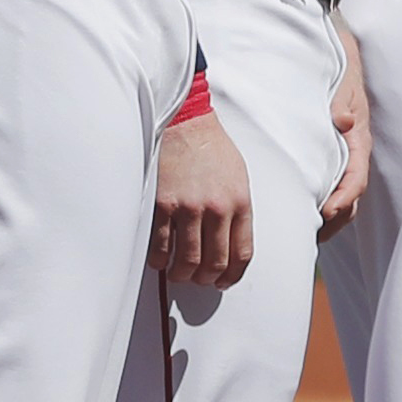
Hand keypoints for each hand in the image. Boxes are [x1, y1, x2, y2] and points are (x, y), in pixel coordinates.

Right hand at [153, 106, 254, 288]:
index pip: (241, 254)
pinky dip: (159, 260)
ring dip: (182, 274)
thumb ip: (237, 208)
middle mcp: (217, 209)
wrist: (184, 120)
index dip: (231, 275)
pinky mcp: (162, 205)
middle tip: (197, 279)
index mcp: (240, 203)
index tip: (222, 281)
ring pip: (188, 261)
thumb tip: (231, 240)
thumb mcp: (238, 176)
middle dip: (205, 279)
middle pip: (215, 263)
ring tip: (178, 273)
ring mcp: (189, 208)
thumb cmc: (210, 147)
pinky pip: (161, 246)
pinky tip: (159, 259)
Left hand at [315, 19, 372, 240]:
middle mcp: (353, 151)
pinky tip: (305, 210)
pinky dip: (322, 200)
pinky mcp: (333, 153)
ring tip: (308, 233)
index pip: (356, 177)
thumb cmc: (341, 67)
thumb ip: (342, 100)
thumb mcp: (343, 80)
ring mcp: (344, 154)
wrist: (341, 52)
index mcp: (358, 138)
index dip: (344, 197)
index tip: (328, 211)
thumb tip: (341, 121)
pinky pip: (332, 183)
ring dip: (330, 214)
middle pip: (350, 195)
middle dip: (336, 218)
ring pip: (342, 193)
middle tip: (314, 236)